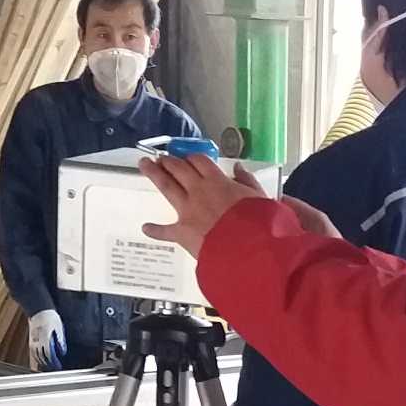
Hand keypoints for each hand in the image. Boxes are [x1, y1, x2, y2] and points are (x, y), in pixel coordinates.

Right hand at [27, 309, 66, 370]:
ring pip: (37, 356)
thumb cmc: (50, 317)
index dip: (54, 362)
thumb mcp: (59, 328)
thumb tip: (63, 352)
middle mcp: (37, 341)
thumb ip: (61, 341)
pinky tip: (41, 361)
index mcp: (45, 338)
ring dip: (43, 363)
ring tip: (49, 366)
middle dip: (49, 364)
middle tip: (55, 368)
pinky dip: (37, 359)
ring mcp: (33, 341)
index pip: (49, 354)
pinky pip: (33, 353)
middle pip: (42, 357)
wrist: (39, 310)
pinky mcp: (31, 340)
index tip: (58, 366)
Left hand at [142, 157, 342, 253]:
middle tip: (161, 158)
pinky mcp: (182, 232)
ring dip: (155, 175)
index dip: (191, 157)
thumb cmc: (259, 223)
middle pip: (179, 169)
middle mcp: (199, 191)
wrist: (248, 250)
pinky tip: (146, 228)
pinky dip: (155, 230)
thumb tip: (238, 168)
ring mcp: (187, 211)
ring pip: (167, 187)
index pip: (200, 161)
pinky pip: (165, 231)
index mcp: (217, 181)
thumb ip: (247, 181)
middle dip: (169, 161)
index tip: (186, 155)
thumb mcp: (260, 197)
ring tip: (145, 165)